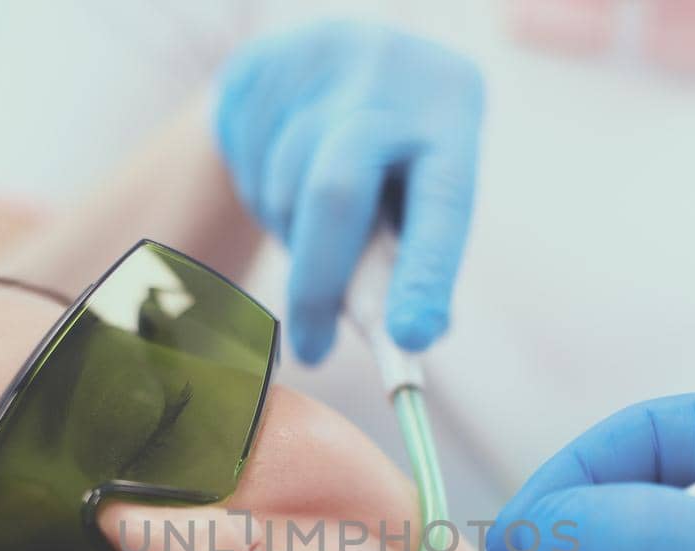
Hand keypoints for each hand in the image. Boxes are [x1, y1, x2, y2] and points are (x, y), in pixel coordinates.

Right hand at [215, 20, 482, 361]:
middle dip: (319, 282)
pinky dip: (262, 203)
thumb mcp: (425, 188)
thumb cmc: (397, 153)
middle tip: (314, 348)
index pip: (440, 204)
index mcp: (449, 115)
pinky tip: (282, 184)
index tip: (408, 340)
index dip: (423, 275)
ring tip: (312, 237)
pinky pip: (245, 167)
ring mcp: (317, 64)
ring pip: (282, 189)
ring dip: (291, 241)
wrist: (332, 57)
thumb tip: (402, 335)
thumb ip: (418, 258)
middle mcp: (389, 78)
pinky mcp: (259, 68)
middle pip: (336, 191)